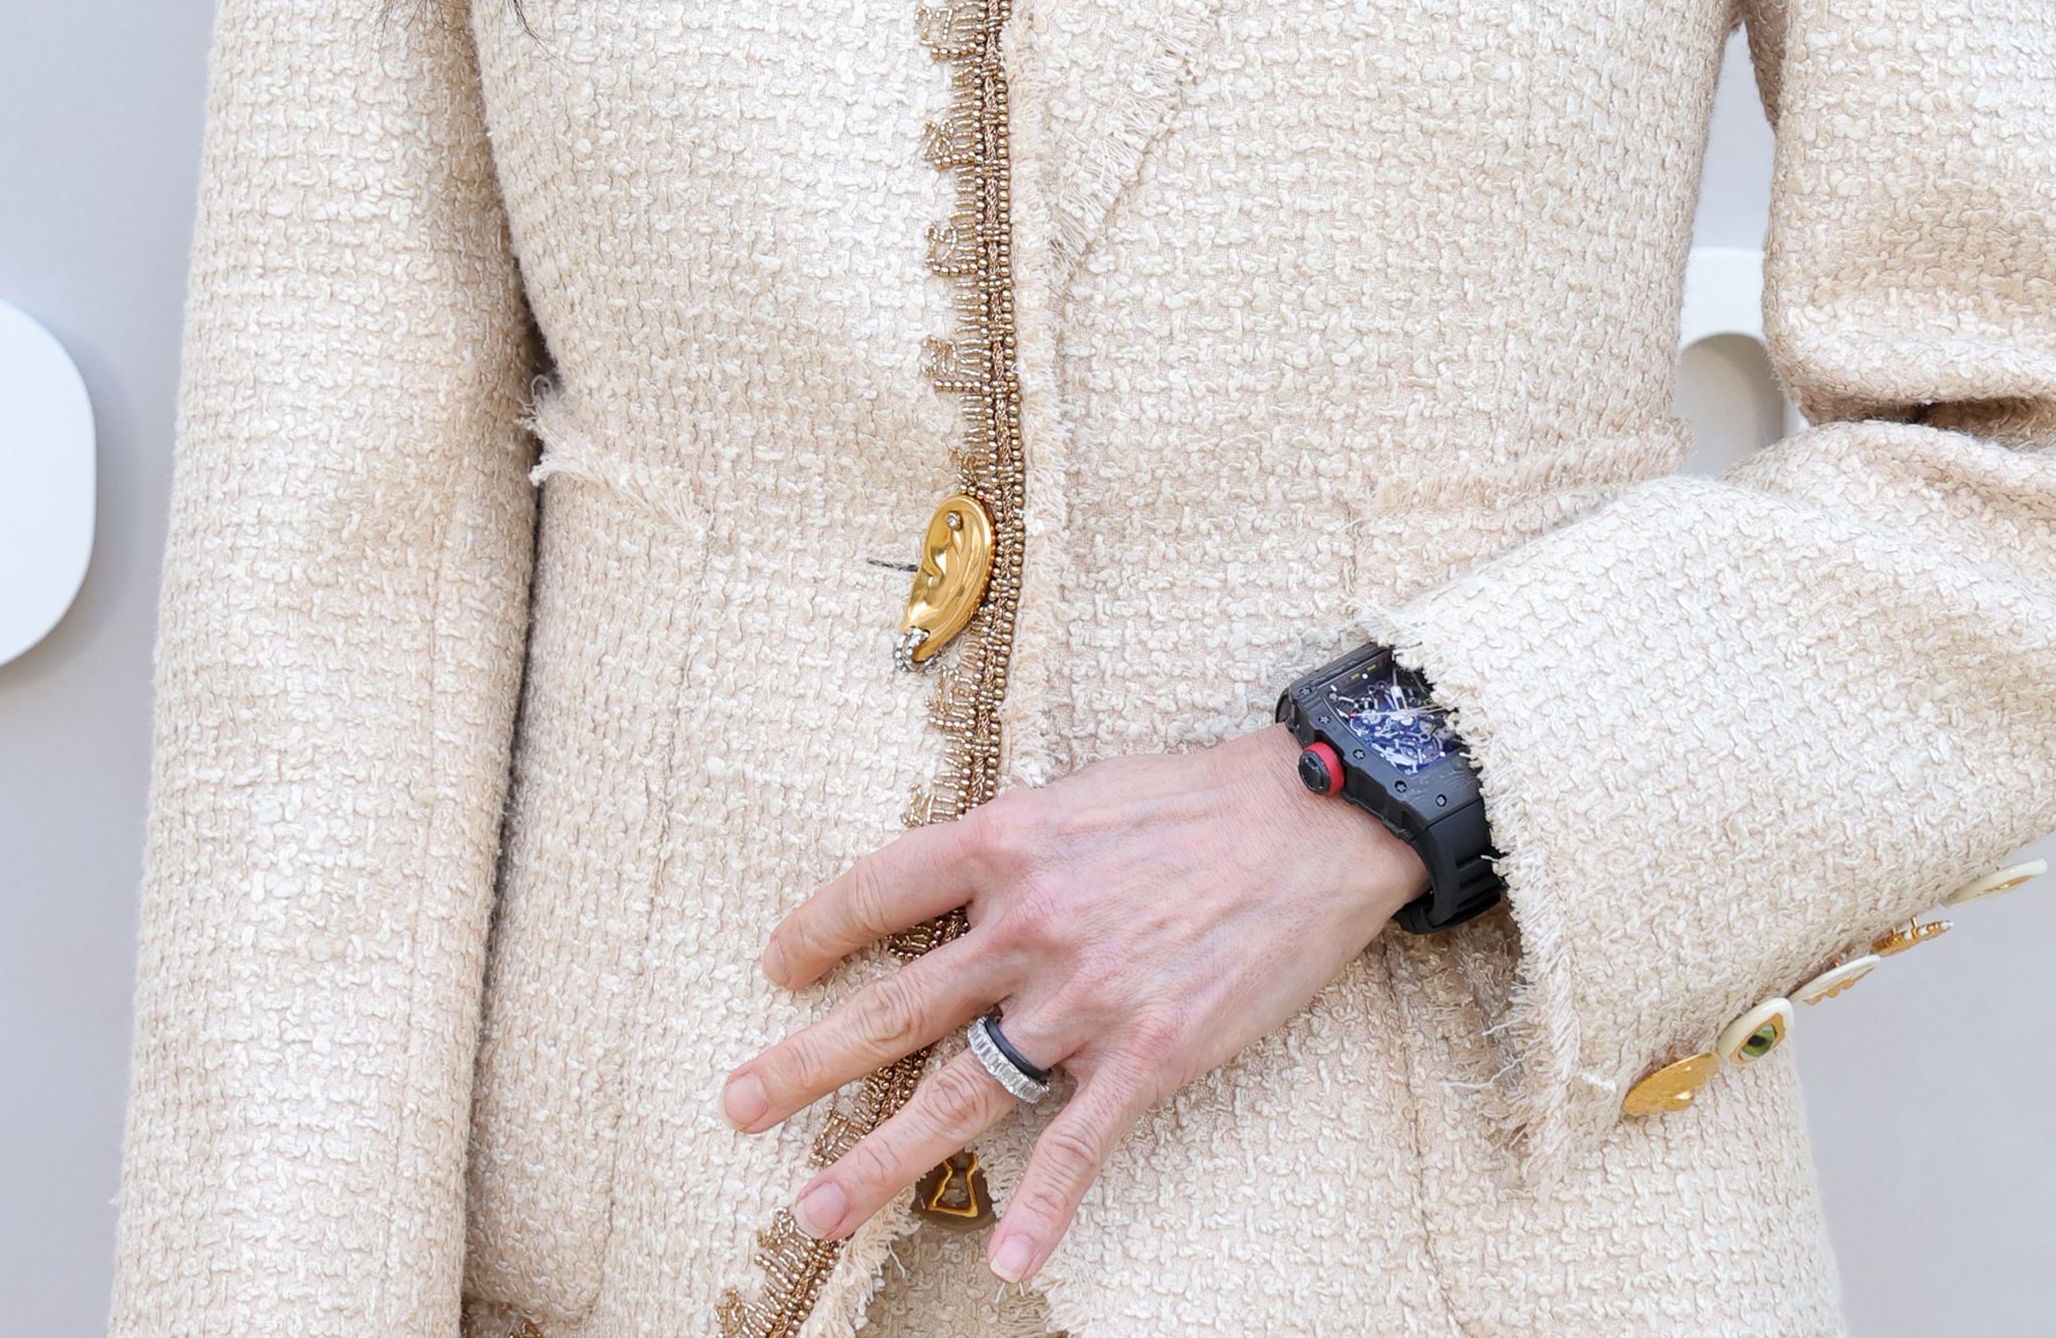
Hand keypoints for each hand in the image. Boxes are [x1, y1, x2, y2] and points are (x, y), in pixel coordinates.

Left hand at [719, 723, 1423, 1284]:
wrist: (1318, 818)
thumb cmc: (1202, 797)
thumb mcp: (1086, 794)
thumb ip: (1020, 846)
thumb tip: (967, 880)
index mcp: (1010, 840)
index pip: (883, 886)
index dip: (821, 929)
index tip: (780, 966)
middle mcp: (1031, 922)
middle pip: (898, 1004)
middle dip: (808, 1060)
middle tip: (737, 1104)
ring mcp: (1086, 996)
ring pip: (963, 1091)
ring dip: (882, 1156)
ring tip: (815, 1208)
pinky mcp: (1150, 1055)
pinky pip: (1079, 1146)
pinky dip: (1041, 1210)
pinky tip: (1003, 1261)